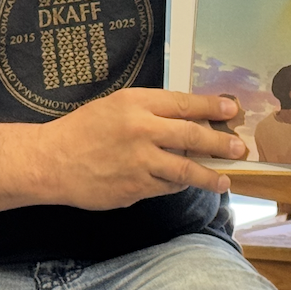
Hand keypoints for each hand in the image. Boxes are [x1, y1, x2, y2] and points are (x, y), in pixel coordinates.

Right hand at [0, 90, 244, 214]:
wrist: (52, 160)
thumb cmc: (85, 128)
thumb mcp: (117, 105)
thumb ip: (151, 109)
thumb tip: (188, 117)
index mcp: (137, 103)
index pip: (183, 103)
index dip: (210, 106)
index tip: (231, 109)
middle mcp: (141, 130)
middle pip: (192, 136)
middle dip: (220, 142)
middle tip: (239, 148)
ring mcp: (139, 162)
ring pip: (184, 169)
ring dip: (209, 174)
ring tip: (225, 178)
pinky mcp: (134, 188)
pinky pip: (166, 186)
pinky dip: (179, 184)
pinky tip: (187, 184)